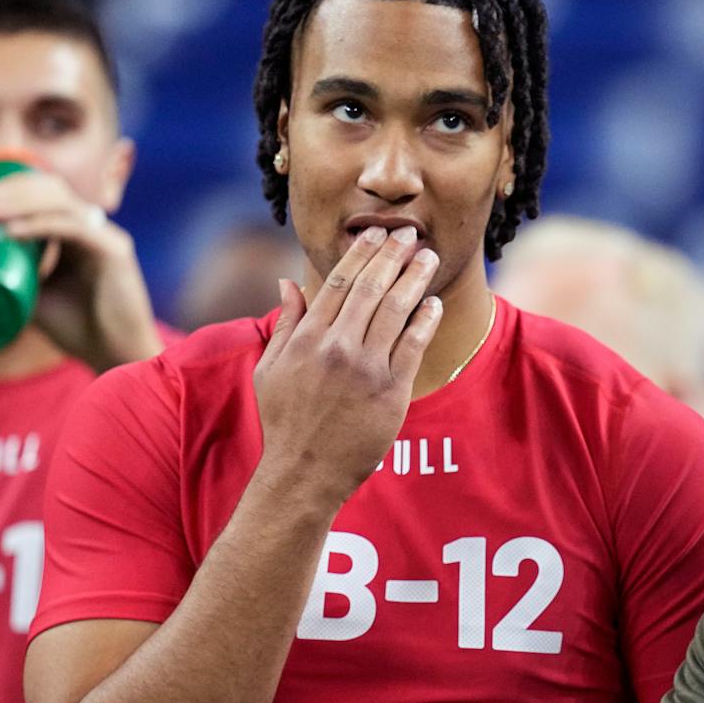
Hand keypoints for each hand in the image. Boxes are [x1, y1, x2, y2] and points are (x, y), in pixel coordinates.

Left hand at [0, 169, 159, 369]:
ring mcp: (105, 236)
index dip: (7, 192)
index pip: (39, 196)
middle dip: (8, 191)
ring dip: (18, 202)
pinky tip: (11, 231)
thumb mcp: (34, 293)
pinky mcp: (114, 250)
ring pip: (59, 200)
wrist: (116, 356)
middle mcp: (92, 229)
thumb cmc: (79, 329)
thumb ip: (13, 271)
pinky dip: (39, 224)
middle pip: (47, 189)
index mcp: (75, 234)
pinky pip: (72, 226)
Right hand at [252, 225, 440, 510]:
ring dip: (414, 279)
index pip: (340, 282)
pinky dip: (425, 321)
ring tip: (428, 257)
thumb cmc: (285, 421)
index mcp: (307, 338)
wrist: (305, 470)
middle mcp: (336, 347)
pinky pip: (413, 346)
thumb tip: (286, 282)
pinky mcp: (391, 391)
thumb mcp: (270, 369)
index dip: (362, 252)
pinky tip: (433, 303)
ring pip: (395, 311)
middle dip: (393, 256)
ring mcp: (366, 368)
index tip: (377, 233)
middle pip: (371, 288)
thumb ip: (284, 323)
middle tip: (411, 234)